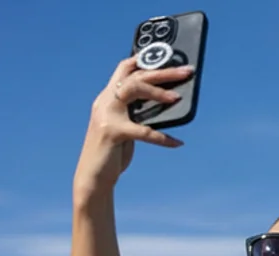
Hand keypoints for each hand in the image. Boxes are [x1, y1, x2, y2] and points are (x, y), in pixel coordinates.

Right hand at [74, 57, 192, 199]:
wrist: (93, 177)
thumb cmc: (113, 152)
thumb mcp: (125, 129)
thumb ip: (138, 115)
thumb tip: (165, 106)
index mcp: (108, 98)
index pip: (124, 69)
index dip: (143, 59)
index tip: (164, 54)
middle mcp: (105, 101)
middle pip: (135, 75)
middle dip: (162, 72)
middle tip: (186, 72)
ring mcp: (107, 115)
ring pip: (134, 90)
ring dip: (158, 92)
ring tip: (177, 99)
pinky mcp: (112, 132)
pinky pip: (143, 131)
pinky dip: (163, 138)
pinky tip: (178, 143)